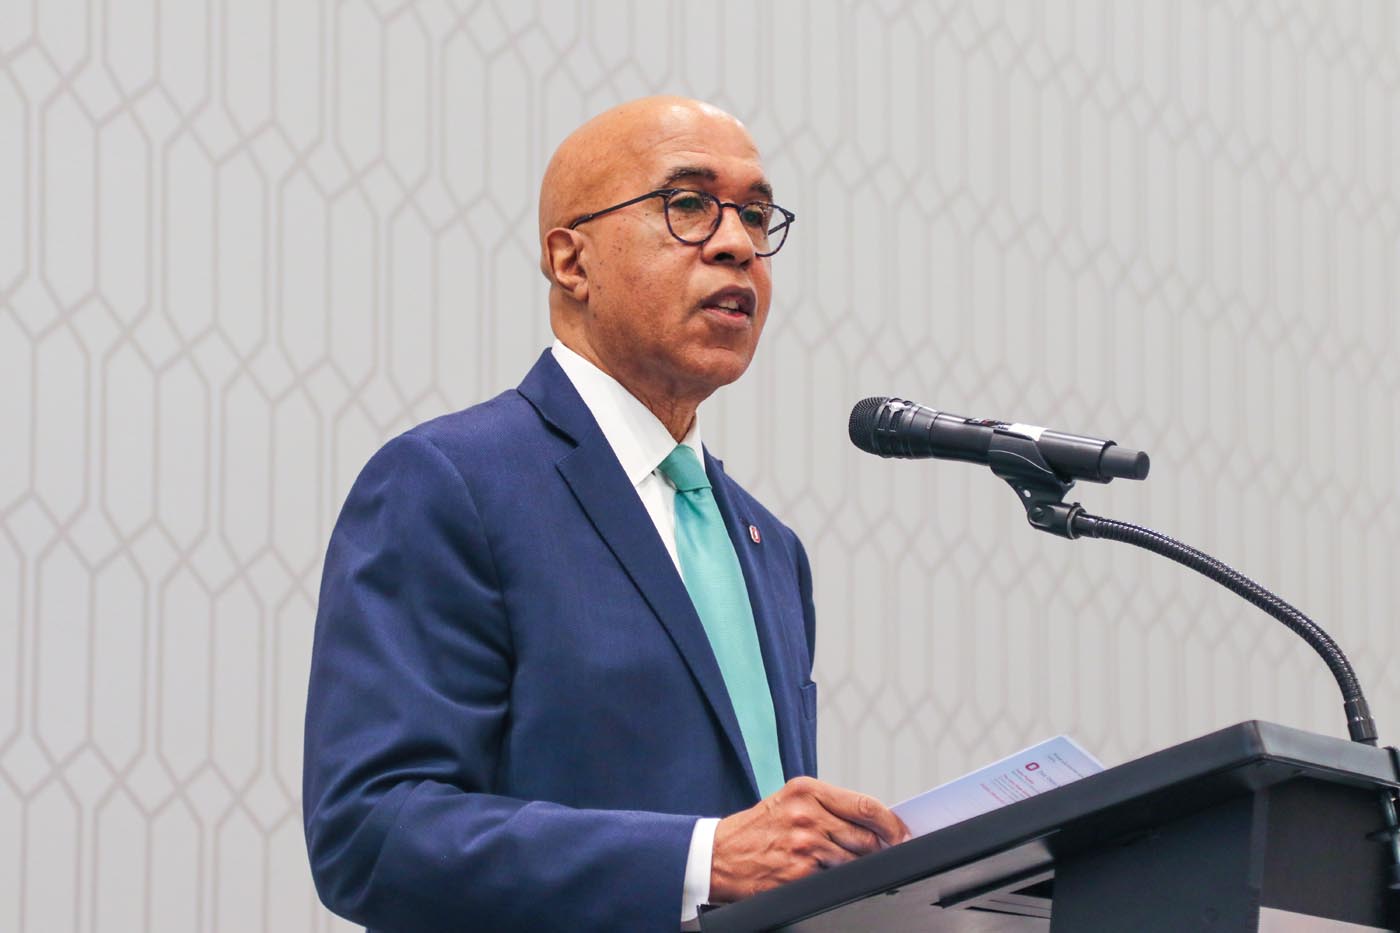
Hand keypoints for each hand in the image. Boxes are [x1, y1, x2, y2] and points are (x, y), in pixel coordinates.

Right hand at [709, 776, 909, 901]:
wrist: (718, 856)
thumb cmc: (759, 829)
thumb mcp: (790, 802)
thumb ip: (830, 807)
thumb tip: (873, 824)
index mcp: (807, 790)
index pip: (866, 805)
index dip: (892, 824)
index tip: (903, 834)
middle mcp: (807, 814)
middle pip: (866, 836)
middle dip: (878, 849)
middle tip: (879, 854)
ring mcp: (804, 845)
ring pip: (854, 861)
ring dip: (855, 866)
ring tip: (836, 863)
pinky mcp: (799, 873)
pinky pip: (835, 880)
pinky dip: (836, 880)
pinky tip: (820, 874)